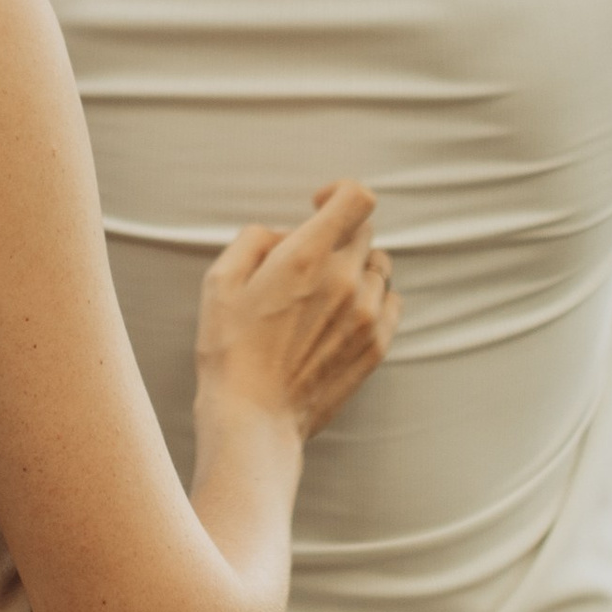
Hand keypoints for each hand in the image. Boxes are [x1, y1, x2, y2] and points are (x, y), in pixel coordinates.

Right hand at [195, 183, 396, 444]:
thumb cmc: (229, 351)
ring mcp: (365, 315)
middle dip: (339, 236)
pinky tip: (343, 316)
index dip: (339, 192)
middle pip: (366, 232)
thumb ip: (254, 240)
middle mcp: (344, 280)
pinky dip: (372, 300)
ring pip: (380, 268)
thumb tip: (282, 234)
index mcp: (305, 258)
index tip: (318, 205)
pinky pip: (391, 303)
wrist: (253, 418)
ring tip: (325, 293)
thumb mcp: (220, 282)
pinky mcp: (376, 346)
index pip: (356, 198)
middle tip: (308, 263)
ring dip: (357, 269)